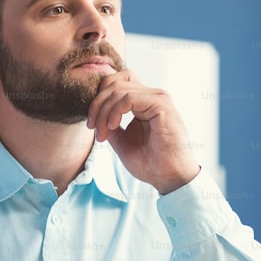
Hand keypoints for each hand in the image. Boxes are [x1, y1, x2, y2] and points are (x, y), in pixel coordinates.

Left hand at [87, 70, 200, 193]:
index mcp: (144, 102)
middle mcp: (152, 96)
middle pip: (114, 82)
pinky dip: (115, 111)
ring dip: (103, 111)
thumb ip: (110, 124)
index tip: (91, 124)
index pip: (116, 82)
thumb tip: (95, 115)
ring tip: (103, 133)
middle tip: (92, 128)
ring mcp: (158, 98)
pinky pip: (129, 98)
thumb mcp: (121, 141)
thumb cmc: (150, 163)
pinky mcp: (161, 105)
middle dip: (96, 104)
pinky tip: (112, 127)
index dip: (98, 98)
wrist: (169, 178)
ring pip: (118, 89)